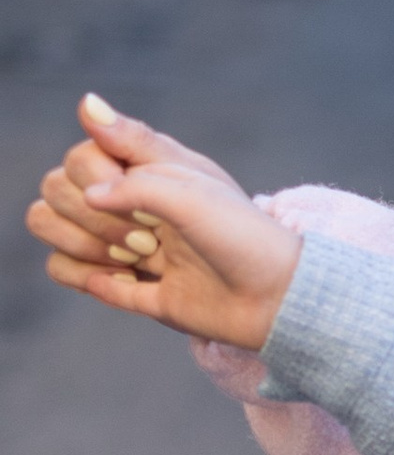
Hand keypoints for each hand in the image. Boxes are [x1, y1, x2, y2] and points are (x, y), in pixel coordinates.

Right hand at [33, 93, 250, 275]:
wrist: (275, 298)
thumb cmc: (242, 234)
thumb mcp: (193, 189)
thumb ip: (135, 170)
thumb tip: (86, 156)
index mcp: (149, 169)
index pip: (79, 158)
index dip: (94, 176)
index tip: (134, 194)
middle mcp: (134, 202)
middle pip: (57, 194)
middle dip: (92, 221)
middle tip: (147, 239)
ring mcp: (130, 245)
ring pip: (58, 234)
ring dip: (84, 249)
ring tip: (136, 261)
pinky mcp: (137, 288)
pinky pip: (77, 277)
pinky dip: (91, 281)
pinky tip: (127, 281)